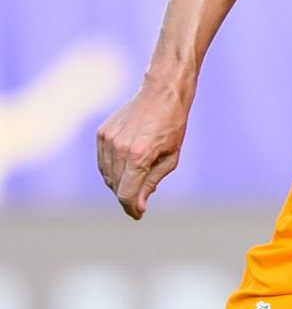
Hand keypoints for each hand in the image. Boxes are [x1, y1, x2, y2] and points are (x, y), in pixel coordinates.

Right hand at [96, 76, 191, 218]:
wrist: (162, 93)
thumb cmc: (172, 125)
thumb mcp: (171, 157)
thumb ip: (152, 182)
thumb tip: (138, 205)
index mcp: (138, 156)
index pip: (126, 193)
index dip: (132, 208)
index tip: (138, 215)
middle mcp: (119, 148)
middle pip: (116, 186)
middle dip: (127, 197)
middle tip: (140, 200)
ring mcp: (107, 140)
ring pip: (107, 175)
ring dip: (118, 184)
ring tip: (136, 180)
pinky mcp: (102, 133)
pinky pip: (103, 161)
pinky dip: (112, 169)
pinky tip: (126, 166)